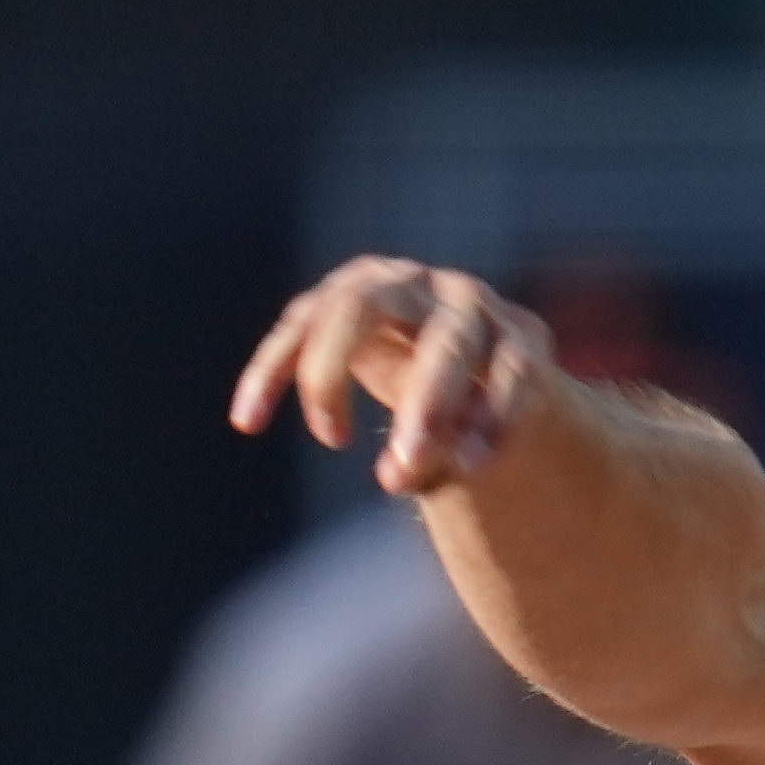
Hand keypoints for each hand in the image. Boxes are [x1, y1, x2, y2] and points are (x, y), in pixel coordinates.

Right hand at [231, 255, 544, 497]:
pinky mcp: (343, 291)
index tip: (471, 472)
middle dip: (425, 406)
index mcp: (517, 336)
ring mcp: (400, 285)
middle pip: (446, 341)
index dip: (497, 418)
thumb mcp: (480, 435)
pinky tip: (248, 419)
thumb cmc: (475, 413)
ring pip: (358, 308)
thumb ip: (452, 456)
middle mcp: (462, 300)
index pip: (515, 370)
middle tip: (396, 479)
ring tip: (332, 439)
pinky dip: (273, 368)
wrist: (450, 353)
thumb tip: (396, 476)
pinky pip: (300, 324)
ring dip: (335, 374)